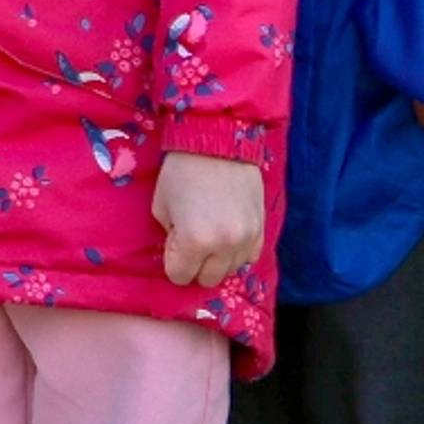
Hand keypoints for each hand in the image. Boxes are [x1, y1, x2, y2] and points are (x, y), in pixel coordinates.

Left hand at [155, 150, 267, 287]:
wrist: (219, 144)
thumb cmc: (181, 173)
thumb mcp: (161, 207)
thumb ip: (170, 237)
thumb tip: (180, 254)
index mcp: (195, 240)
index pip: (180, 276)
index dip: (173, 263)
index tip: (173, 245)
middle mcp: (225, 246)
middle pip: (208, 279)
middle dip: (195, 266)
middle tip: (190, 243)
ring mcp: (247, 239)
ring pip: (231, 271)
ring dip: (217, 260)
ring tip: (210, 235)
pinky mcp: (262, 230)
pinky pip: (250, 257)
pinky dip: (236, 252)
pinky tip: (227, 235)